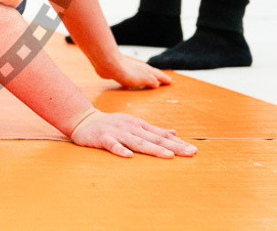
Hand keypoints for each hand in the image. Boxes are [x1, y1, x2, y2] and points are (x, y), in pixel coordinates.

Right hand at [70, 108, 196, 157]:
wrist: (83, 119)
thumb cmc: (111, 124)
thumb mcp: (134, 124)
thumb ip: (153, 130)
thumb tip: (174, 132)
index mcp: (139, 125)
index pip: (161, 134)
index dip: (178, 142)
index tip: (193, 150)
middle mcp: (131, 127)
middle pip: (154, 138)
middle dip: (173, 146)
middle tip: (190, 153)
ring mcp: (117, 132)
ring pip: (137, 142)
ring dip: (153, 148)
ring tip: (168, 155)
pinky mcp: (103, 138)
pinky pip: (112, 145)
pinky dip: (120, 150)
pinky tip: (128, 156)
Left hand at [96, 54, 172, 88]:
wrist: (109, 65)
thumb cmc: (126, 71)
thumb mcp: (145, 78)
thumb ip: (152, 81)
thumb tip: (157, 84)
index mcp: (147, 70)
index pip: (159, 75)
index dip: (164, 79)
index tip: (170, 82)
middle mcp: (140, 69)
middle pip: (151, 74)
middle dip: (157, 78)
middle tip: (163, 81)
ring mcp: (130, 70)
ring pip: (141, 76)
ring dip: (146, 80)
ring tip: (148, 84)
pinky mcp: (120, 73)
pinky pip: (129, 79)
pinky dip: (133, 82)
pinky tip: (130, 86)